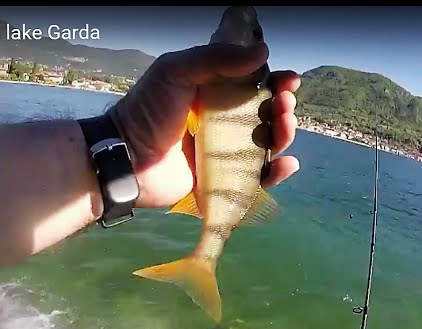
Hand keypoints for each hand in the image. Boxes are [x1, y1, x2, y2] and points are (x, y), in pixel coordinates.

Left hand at [107, 42, 300, 207]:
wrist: (126, 159)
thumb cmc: (148, 111)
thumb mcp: (175, 71)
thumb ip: (215, 58)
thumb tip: (263, 52)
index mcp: (213, 94)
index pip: (253, 85)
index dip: (275, 82)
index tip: (290, 80)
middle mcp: (222, 121)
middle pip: (265, 114)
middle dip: (282, 108)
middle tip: (283, 106)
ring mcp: (224, 151)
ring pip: (266, 143)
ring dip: (284, 134)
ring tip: (285, 127)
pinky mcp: (224, 178)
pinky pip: (257, 176)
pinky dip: (276, 171)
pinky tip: (287, 164)